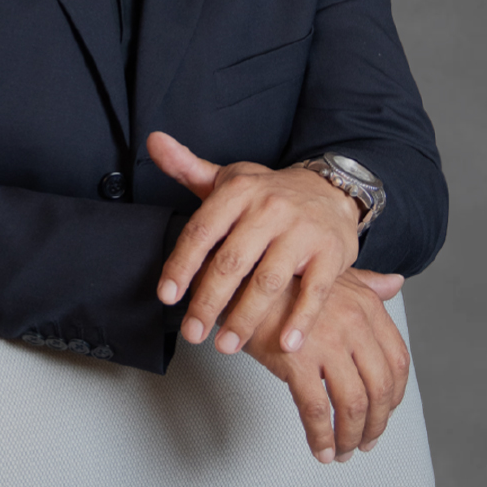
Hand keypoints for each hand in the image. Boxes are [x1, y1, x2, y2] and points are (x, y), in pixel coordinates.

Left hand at [149, 132, 362, 355]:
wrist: (331, 189)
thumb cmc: (269, 193)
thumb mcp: (229, 178)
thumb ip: (187, 167)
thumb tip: (154, 142)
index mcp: (239, 192)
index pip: (201, 232)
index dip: (181, 266)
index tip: (167, 296)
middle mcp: (270, 209)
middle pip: (231, 262)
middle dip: (208, 302)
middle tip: (192, 332)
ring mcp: (302, 232)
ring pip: (268, 281)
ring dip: (245, 318)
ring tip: (225, 344)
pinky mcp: (332, 253)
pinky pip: (315, 291)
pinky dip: (300, 320)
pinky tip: (285, 344)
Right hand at [241, 267, 409, 462]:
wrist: (241, 280)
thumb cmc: (284, 281)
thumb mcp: (333, 274)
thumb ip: (369, 284)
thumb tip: (396, 283)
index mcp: (367, 307)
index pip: (398, 362)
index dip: (395, 396)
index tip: (385, 413)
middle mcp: (353, 325)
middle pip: (379, 389)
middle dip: (375, 425)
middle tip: (365, 442)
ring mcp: (326, 344)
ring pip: (352, 405)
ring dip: (350, 437)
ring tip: (341, 452)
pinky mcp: (296, 362)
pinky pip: (316, 410)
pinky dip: (321, 436)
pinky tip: (319, 448)